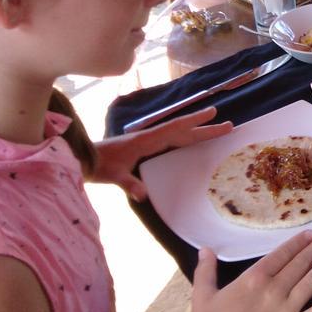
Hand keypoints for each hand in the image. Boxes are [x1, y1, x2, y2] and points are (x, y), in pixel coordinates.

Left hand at [91, 107, 231, 199]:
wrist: (83, 160)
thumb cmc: (98, 166)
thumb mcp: (113, 177)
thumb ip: (129, 183)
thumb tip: (143, 196)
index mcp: (146, 140)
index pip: (175, 129)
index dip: (194, 122)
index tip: (213, 115)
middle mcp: (150, 137)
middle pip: (183, 130)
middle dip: (205, 127)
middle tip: (229, 124)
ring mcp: (148, 140)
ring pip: (178, 133)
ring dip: (197, 131)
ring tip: (217, 127)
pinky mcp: (145, 146)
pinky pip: (171, 139)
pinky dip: (185, 137)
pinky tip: (191, 140)